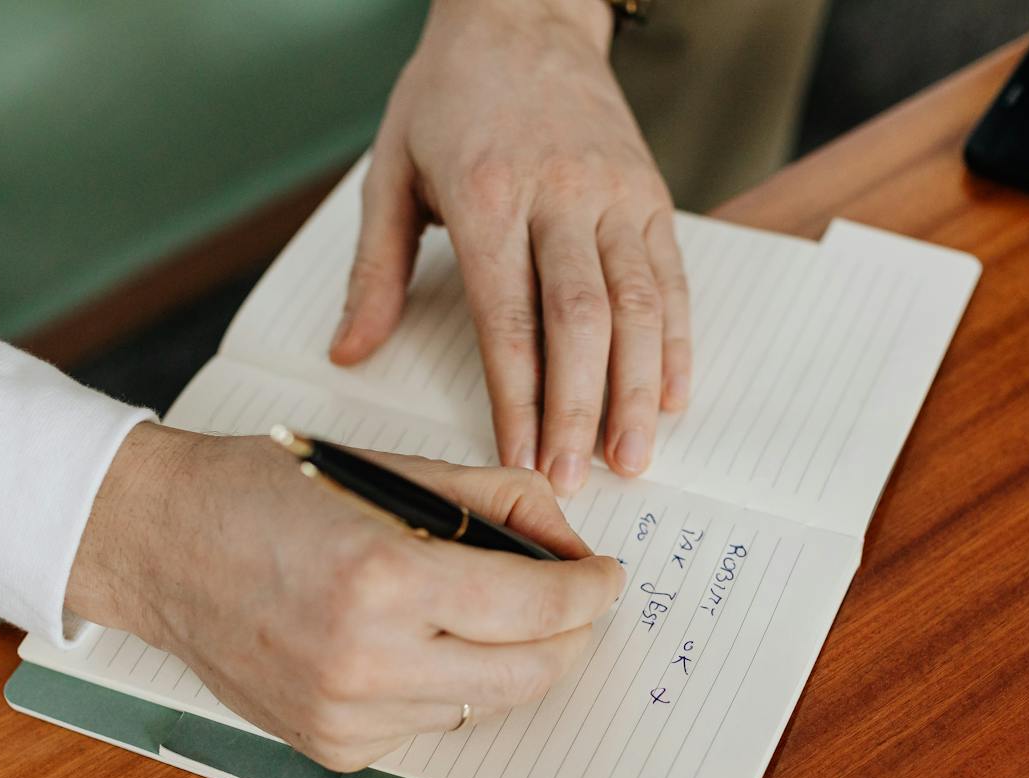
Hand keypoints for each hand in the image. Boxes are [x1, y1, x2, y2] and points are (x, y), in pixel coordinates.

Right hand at [66, 424, 624, 771]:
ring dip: (506, 661)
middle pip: (530, 674)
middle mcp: (366, 661)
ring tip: (482, 612)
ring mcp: (346, 716)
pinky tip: (413, 644)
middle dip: (570, 636)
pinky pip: (429, 726)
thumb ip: (499, 504)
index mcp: (384, 578)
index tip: (605, 577)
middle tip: (577, 603)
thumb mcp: (395, 470)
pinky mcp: (332, 749)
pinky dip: (445, 687)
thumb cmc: (267, 494)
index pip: (537, 606)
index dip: (589, 591)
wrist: (158, 545)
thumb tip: (572, 548)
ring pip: (484, 705)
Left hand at [329, 0, 690, 495]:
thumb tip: (350, 352)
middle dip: (579, 411)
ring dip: (637, 391)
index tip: (518, 460)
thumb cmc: (449, 96)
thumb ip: (374, 269)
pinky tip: (672, 398)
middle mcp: (561, 197)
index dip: (518, 398)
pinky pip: (672, 280)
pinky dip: (678, 343)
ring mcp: (616, 196)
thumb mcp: (390, 171)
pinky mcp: (652, 196)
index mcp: (488, 196)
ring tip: (632, 457)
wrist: (521, 12)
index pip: (508, 319)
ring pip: (639, 307)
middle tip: (574, 480)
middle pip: (580, 323)